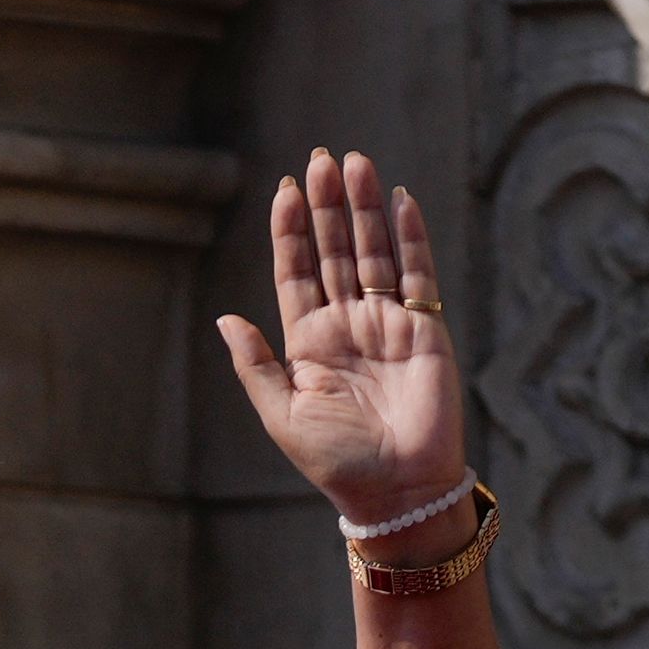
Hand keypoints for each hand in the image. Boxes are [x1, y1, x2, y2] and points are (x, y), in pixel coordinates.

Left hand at [216, 149, 469, 532]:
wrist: (396, 489)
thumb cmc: (335, 461)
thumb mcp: (281, 413)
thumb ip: (256, 363)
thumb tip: (224, 318)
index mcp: (308, 342)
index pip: (297, 273)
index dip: (290, 232)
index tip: (283, 190)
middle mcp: (346, 325)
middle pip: (335, 251)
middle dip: (326, 206)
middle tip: (319, 159)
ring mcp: (386, 323)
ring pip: (373, 252)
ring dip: (363, 208)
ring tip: (354, 162)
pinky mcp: (423, 329)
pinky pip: (416, 274)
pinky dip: (409, 236)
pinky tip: (399, 199)